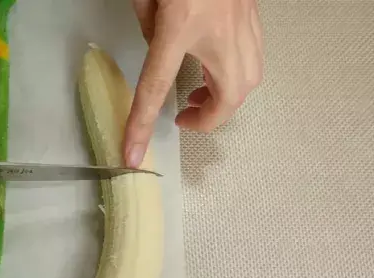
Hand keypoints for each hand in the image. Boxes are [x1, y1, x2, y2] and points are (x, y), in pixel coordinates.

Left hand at [124, 0, 263, 166]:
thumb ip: (148, 23)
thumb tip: (157, 43)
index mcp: (181, 26)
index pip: (156, 87)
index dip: (142, 125)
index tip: (132, 154)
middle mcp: (220, 30)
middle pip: (230, 95)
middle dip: (209, 117)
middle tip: (185, 116)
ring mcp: (243, 23)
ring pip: (250, 80)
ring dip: (226, 98)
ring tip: (200, 96)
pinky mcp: (252, 15)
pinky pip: (253, 58)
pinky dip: (236, 75)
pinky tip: (216, 68)